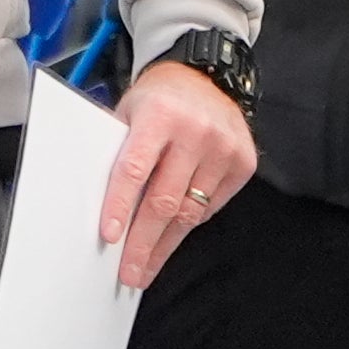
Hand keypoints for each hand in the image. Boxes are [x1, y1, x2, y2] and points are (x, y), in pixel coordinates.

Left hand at [100, 60, 256, 289]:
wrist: (207, 77)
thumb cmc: (158, 100)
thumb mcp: (131, 111)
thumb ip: (120, 149)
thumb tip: (106, 204)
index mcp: (159, 116)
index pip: (135, 167)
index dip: (121, 204)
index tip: (110, 235)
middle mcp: (195, 133)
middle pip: (165, 200)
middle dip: (143, 242)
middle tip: (129, 272)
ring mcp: (223, 149)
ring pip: (190, 212)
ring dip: (165, 244)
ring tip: (146, 266)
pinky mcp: (243, 164)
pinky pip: (211, 207)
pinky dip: (189, 224)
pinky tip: (172, 237)